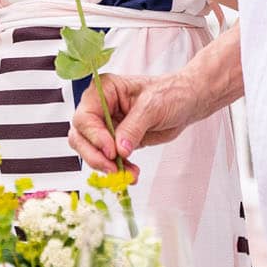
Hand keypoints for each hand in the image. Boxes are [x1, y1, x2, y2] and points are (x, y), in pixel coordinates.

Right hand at [68, 72, 198, 180]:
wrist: (186, 103)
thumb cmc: (170, 93)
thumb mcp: (152, 107)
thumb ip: (133, 127)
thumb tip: (119, 150)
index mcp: (104, 91)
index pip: (84, 117)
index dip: (94, 136)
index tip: (111, 151)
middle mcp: (100, 107)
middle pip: (81, 136)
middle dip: (95, 156)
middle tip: (113, 170)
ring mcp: (106, 125)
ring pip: (90, 151)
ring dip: (106, 166)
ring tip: (129, 175)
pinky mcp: (116, 141)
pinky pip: (107, 159)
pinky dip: (117, 169)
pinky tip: (132, 174)